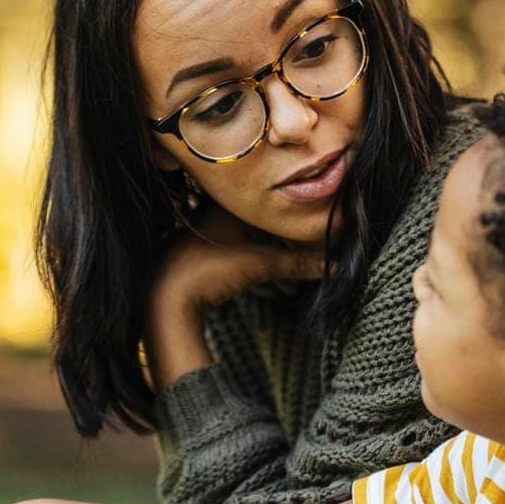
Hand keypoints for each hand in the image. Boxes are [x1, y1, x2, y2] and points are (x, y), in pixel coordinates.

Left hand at [145, 205, 325, 387]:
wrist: (167, 300)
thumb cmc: (210, 270)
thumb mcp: (262, 265)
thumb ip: (300, 264)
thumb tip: (337, 265)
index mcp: (230, 204)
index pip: (273, 211)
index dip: (296, 231)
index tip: (313, 246)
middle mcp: (217, 214)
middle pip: (264, 233)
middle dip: (286, 256)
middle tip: (304, 273)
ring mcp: (206, 237)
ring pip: (251, 249)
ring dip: (272, 269)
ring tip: (290, 288)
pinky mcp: (200, 258)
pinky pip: (236, 262)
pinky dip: (254, 275)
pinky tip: (269, 293)